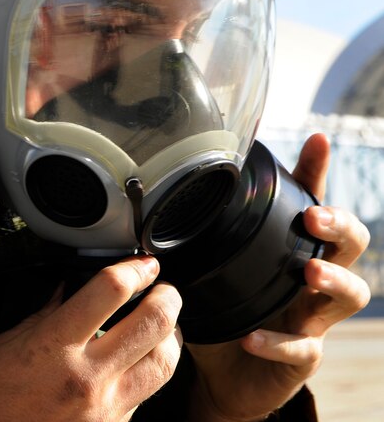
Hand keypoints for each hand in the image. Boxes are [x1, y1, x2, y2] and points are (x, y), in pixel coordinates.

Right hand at [0, 256, 181, 421]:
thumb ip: (38, 319)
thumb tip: (64, 295)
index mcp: (52, 347)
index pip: (110, 291)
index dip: (134, 269)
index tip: (142, 264)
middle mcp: (86, 378)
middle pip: (154, 325)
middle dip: (167, 298)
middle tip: (163, 289)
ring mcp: (105, 410)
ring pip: (164, 365)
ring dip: (170, 339)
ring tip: (162, 326)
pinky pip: (144, 399)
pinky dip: (146, 376)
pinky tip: (133, 366)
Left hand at [186, 133, 371, 421]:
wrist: (221, 374)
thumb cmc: (222, 311)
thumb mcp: (210, 267)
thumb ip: (200, 237)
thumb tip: (165, 193)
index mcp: (288, 250)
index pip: (311, 203)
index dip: (317, 172)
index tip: (316, 141)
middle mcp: (310, 280)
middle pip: (350, 245)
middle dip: (340, 225)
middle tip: (314, 217)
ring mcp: (312, 318)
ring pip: (350, 295)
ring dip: (332, 279)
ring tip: (308, 271)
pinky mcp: (302, 358)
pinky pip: (301, 349)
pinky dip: (278, 342)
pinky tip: (254, 338)